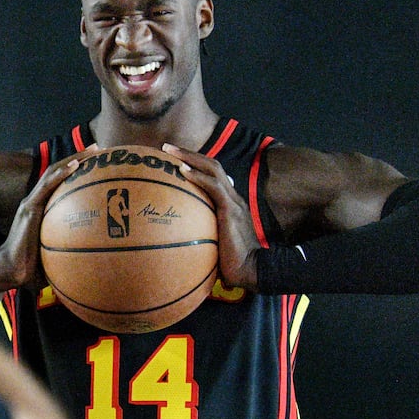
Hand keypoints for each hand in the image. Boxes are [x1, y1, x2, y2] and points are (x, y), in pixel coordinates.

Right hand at [0, 150, 88, 289]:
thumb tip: (97, 263)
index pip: (60, 183)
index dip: (76, 170)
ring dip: (74, 159)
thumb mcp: (56, 255)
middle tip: (99, 149)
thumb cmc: (32, 268)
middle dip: (79, 158)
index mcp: (41, 209)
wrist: (12, 270)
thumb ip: (71, 252)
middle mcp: (36, 201)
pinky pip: (47, 185)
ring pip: (54, 172)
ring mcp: (32, 202)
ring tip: (93, 151)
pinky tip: (76, 165)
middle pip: (59, 172)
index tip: (97, 164)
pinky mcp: (29, 207)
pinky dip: (62, 173)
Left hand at [161, 143, 262, 289]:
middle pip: (211, 166)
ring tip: (169, 151)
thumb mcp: (215, 243)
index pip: (213, 176)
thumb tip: (179, 241)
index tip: (173, 159)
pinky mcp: (231, 210)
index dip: (195, 164)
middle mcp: (233, 198)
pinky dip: (198, 176)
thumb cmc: (232, 264)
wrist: (252, 270)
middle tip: (166, 148)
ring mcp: (234, 202)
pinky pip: (214, 186)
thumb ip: (202, 235)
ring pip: (212, 169)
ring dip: (189, 157)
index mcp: (230, 203)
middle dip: (189, 154)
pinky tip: (182, 170)